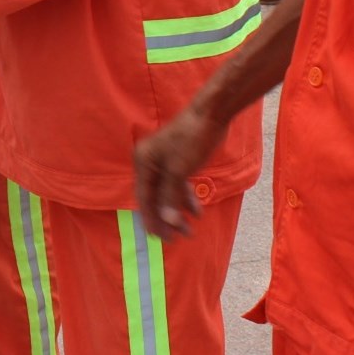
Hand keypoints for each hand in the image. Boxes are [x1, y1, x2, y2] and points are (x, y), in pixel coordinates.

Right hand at [133, 102, 229, 242]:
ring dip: (177, 212)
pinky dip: (186, 199)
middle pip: (155, 198)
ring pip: (167, 194)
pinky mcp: (178, 162)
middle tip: (176, 239)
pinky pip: (178, 186)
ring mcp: (164, 163)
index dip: (151, 218)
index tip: (159, 238)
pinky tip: (197, 212)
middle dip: (165, 219)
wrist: (210, 115)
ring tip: (189, 231)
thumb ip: (171, 196)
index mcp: (143, 161)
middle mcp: (150, 162)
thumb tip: (167, 221)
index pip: (143, 197)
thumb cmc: (191, 139)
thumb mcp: (179, 170)